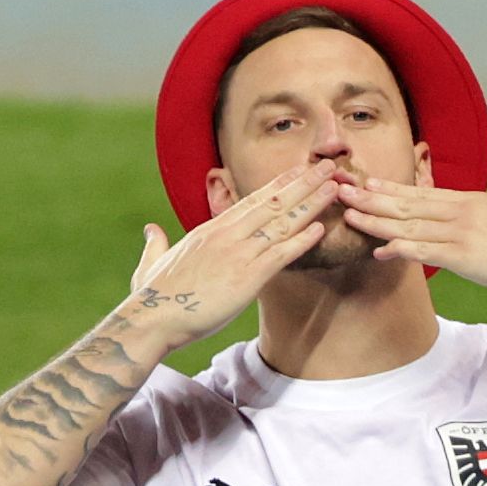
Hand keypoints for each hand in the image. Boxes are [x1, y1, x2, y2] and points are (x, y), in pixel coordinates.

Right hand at [124, 159, 334, 350]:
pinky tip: (321, 229)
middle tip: (329, 167)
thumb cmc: (151, 296)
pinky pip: (280, 255)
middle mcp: (226, 235)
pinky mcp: (246, 278)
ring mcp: (237, 254)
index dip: (279, 184)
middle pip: (273, 203)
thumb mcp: (152, 262)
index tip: (299, 171)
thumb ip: (156, 244)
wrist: (151, 318)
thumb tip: (151, 230)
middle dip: (304, 184)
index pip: (252, 201)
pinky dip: (301, 241)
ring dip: (311, 204)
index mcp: (210, 230)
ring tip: (335, 187)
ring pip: (282, 223)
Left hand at [338, 177, 486, 300]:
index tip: (368, 184)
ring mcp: (460, 232)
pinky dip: (398, 249)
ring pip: (408, 225)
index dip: (393, 189)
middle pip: (407, 204)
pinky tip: (378, 250)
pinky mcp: (463, 256)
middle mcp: (461, 212)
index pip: (423, 192)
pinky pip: (422, 251)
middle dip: (372, 199)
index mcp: (472, 200)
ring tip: (349, 216)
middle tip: (343, 191)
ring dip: (376, 221)